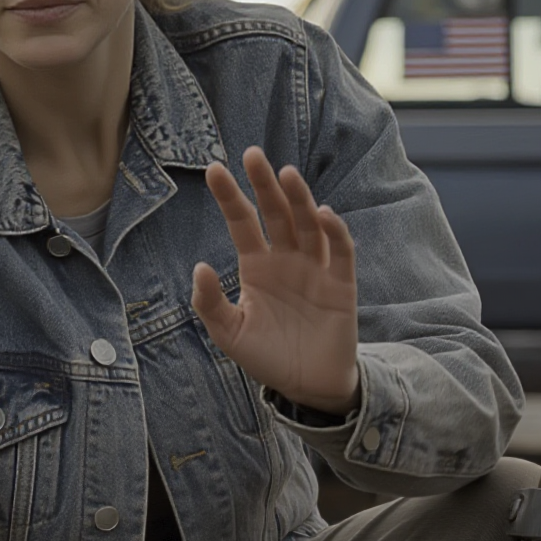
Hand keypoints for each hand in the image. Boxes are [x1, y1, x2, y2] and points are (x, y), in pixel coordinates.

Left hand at [191, 145, 359, 415]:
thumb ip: (210, 303)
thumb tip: (198, 266)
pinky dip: (334, 233)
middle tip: (252, 154)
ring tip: (287, 175)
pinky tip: (323, 214)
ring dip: (299, 199)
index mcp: (256, 266)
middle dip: (265, 184)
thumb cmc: (266, 356)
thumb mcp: (229, 333)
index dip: (229, 196)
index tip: (213, 168)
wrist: (306, 387)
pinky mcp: (341, 284)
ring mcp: (316, 268)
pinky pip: (340, 252)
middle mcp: (286, 259)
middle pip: (277, 212)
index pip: (242, 221)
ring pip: (308, 225)